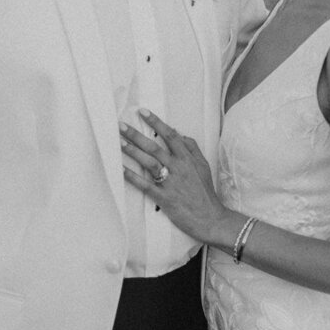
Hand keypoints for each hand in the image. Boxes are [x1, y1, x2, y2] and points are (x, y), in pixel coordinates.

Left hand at [120, 111, 230, 245]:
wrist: (210, 218)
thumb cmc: (205, 192)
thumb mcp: (203, 166)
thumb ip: (193, 149)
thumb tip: (180, 134)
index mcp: (188, 159)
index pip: (170, 135)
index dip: (156, 122)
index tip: (143, 112)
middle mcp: (178, 168)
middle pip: (154, 147)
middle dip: (136, 135)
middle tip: (121, 125)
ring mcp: (171, 182)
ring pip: (149, 162)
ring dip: (133, 152)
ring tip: (119, 143)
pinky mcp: (164, 198)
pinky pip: (145, 185)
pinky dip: (132, 177)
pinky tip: (121, 170)